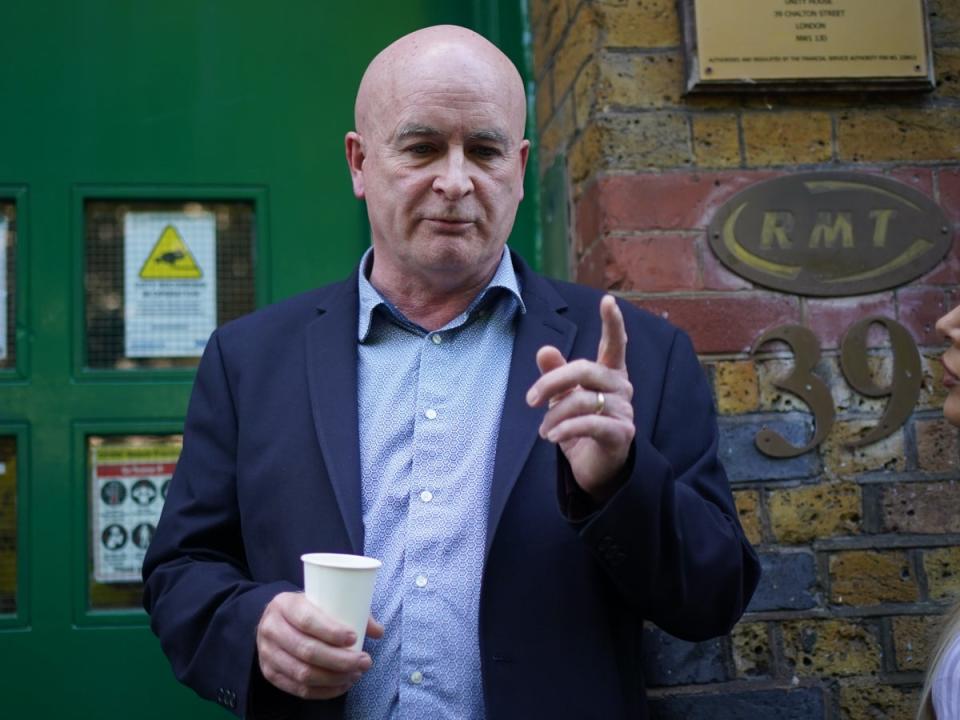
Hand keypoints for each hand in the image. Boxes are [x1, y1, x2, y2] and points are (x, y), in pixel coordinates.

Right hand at [256, 592, 383, 699]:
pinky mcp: (270, 673)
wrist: (274, 620)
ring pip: (303, 674)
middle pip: (307, 651)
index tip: (354, 637)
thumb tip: (378, 631)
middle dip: (340, 660)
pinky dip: (324, 692)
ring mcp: (267, 653)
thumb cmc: (306, 609)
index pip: (308, 621)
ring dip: (334, 678)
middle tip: (364, 661)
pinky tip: (342, 686)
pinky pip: (298, 689)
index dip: (332, 632)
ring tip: (356, 674)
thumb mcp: (322, 600)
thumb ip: (351, 610)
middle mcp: (271, 628)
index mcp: (284, 604)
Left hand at [526, 295, 634, 501]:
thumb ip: (557, 374)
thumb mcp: (564, 399)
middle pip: (586, 369)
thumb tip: (545, 350)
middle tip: (530, 399)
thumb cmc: (581, 428)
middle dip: (552, 381)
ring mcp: (624, 411)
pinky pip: (589, 423)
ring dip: (554, 415)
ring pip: (582, 400)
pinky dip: (564, 429)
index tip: (608, 300)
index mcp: (610, 374)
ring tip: (543, 430)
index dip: (612, 323)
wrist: (596, 468)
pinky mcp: (621, 433)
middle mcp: (621, 388)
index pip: (614, 344)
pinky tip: (551, 438)